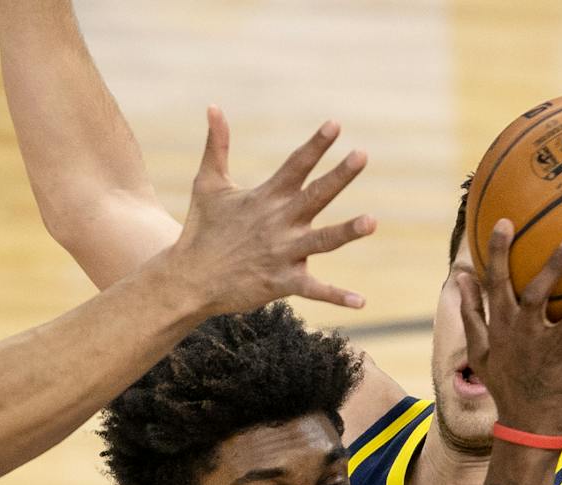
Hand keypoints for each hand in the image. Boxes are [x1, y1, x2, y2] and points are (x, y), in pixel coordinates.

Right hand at [166, 107, 375, 315]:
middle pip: (315, 195)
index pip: (295, 165)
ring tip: (372, 222)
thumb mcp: (208, 184)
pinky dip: (336, 296)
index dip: (315, 145)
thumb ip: (217, 145)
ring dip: (346, 232)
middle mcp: (278, 222)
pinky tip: (360, 302)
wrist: (189, 279)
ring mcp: (282, 253)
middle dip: (339, 175)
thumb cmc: (201, 229)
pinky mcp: (282, 282)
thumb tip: (213, 105)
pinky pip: (314, 289)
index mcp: (266, 197)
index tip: (336, 124)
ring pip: (321, 240)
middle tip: (361, 155)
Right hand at [458, 221, 561, 436]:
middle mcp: (527, 335)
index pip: (497, 284)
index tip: (505, 222)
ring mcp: (553, 351)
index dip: (499, 253)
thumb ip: (472, 313)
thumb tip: (460, 277)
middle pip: (538, 294)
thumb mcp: (480, 351)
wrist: (526, 428)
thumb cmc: (505, 385)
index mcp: (503, 326)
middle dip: (554, 267)